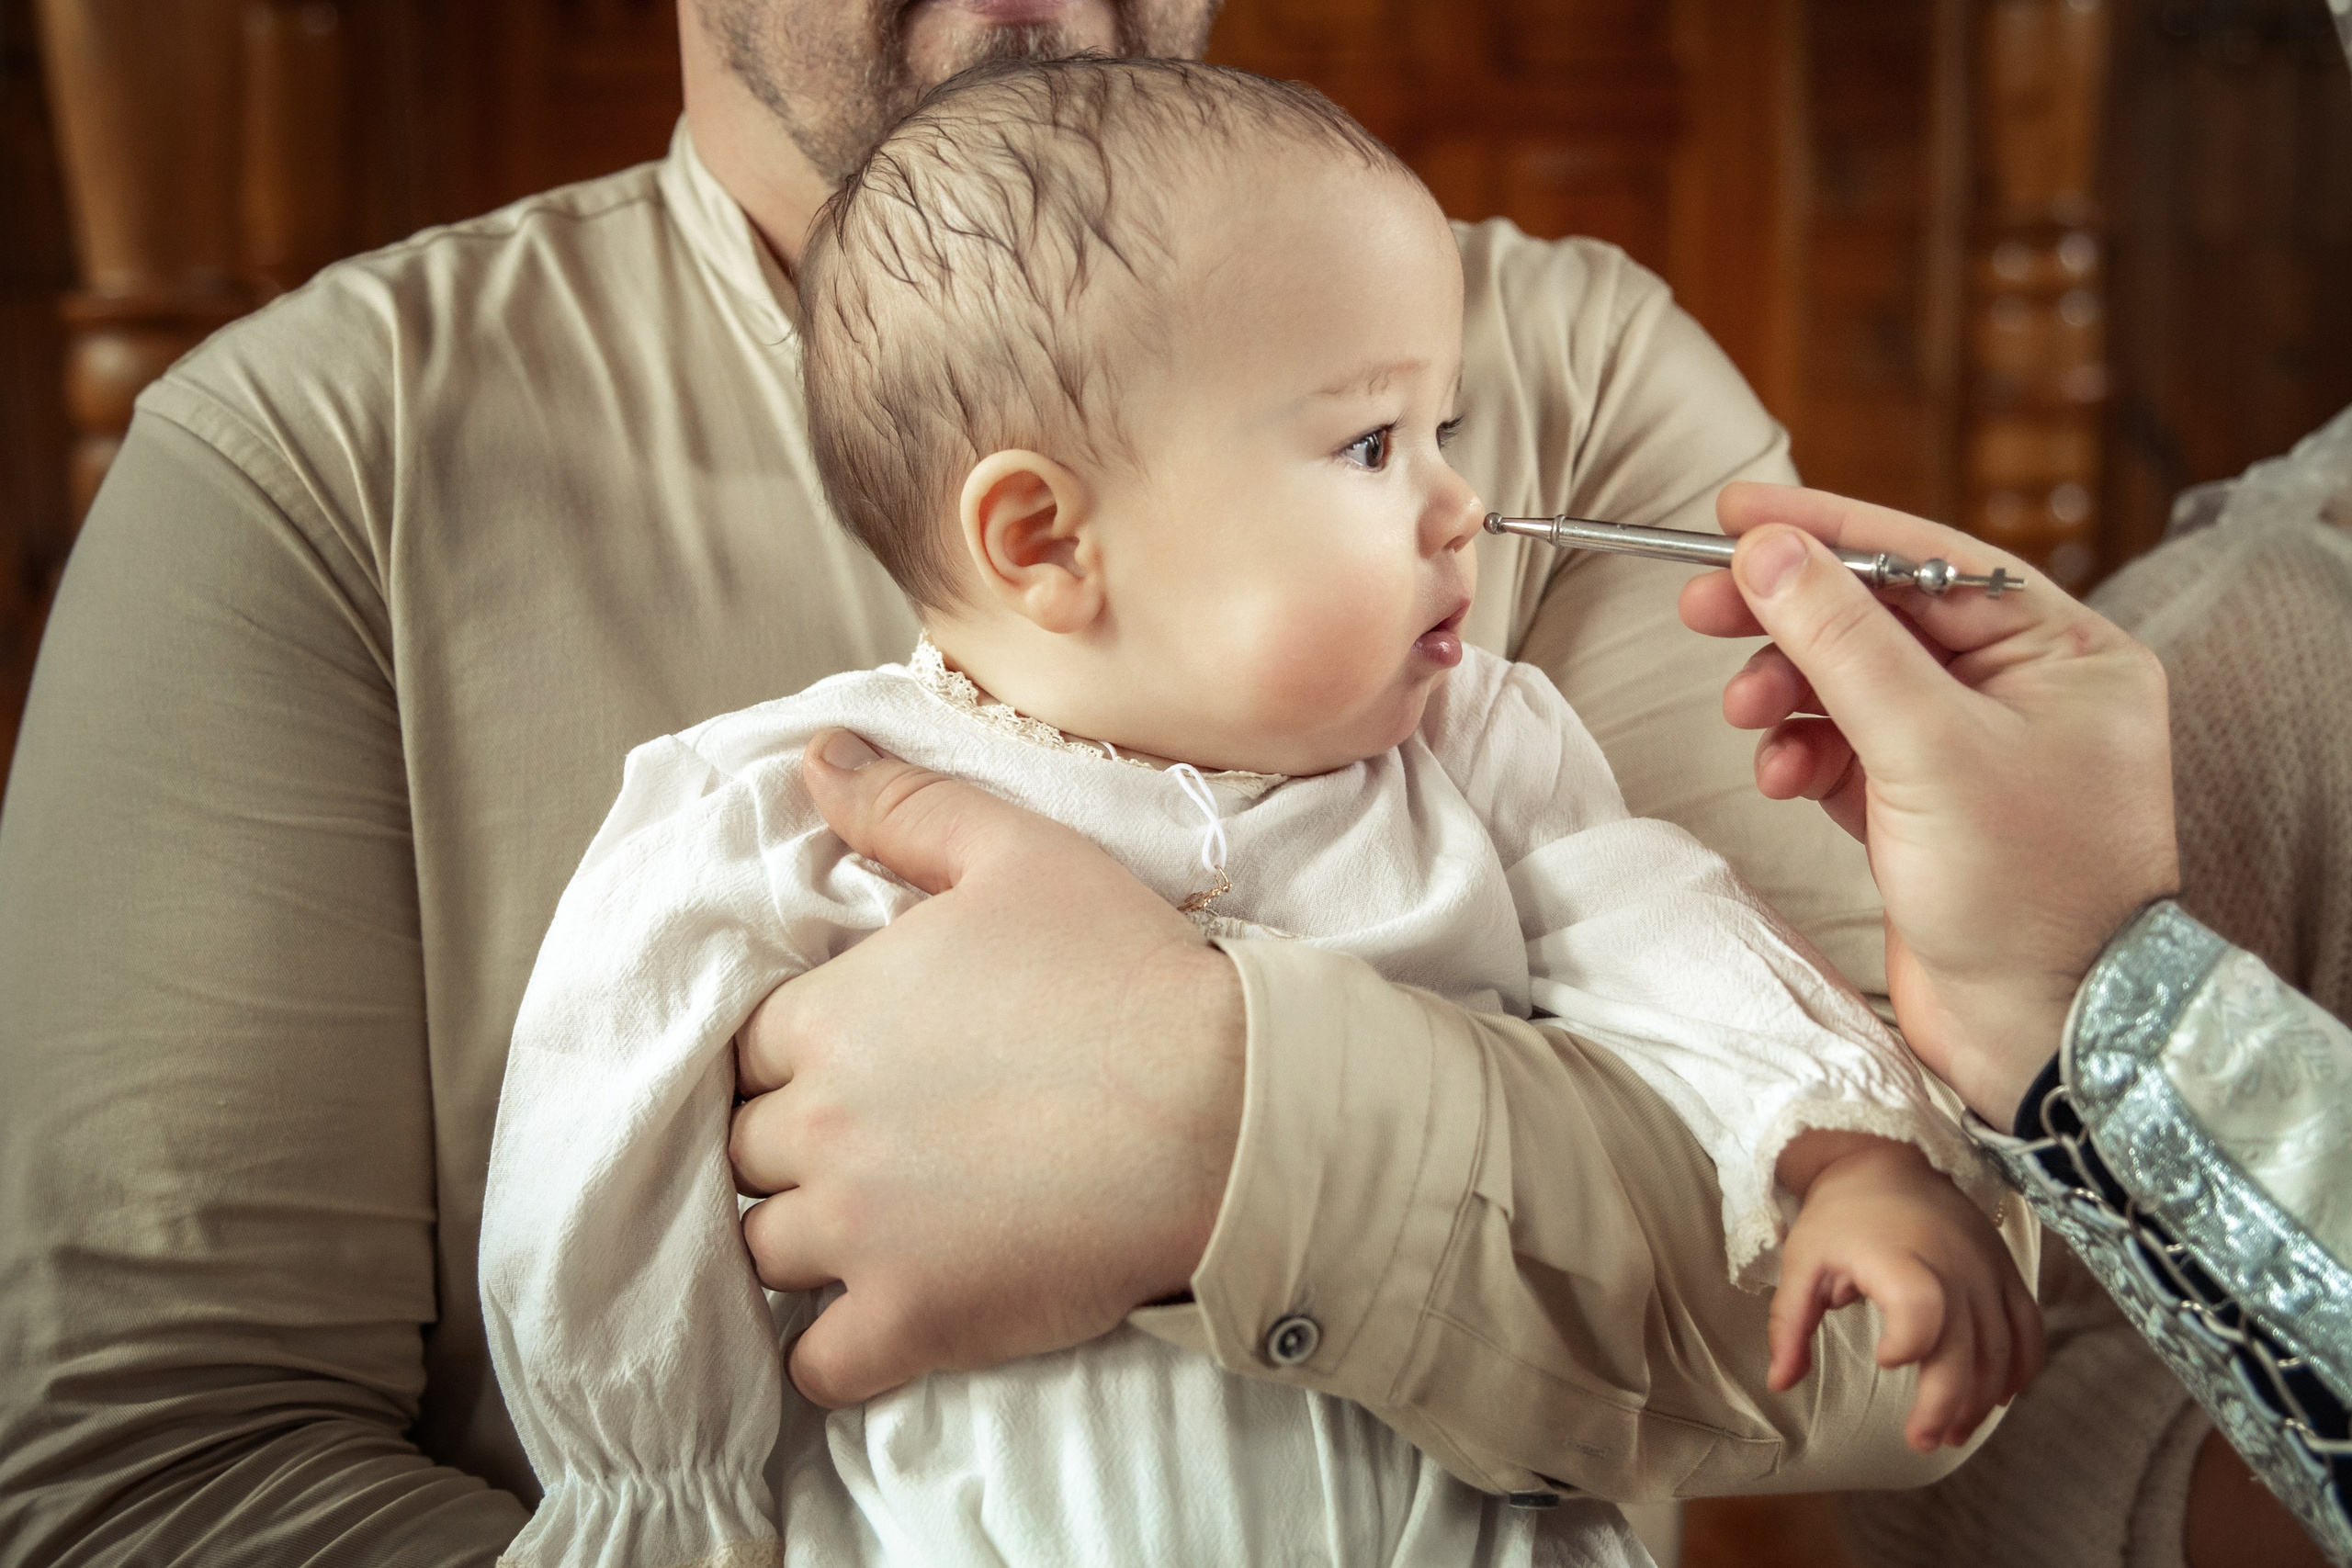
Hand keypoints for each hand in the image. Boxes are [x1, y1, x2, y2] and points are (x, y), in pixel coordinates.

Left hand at [730, 729, 1245, 1407]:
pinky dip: (828, 1353)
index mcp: (831, 1017)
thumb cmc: (1127, 973)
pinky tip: (869, 1326)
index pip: (744, 1051)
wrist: (1226, 1109)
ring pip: (763, 1252)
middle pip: (743, 1152)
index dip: (790, 1060)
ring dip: (800, 1244)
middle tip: (864, 1149)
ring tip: (862, 1234)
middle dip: (787, 1149)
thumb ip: (905, 808)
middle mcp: (823, 1126)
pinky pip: (814, 1364)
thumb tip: (815, 758)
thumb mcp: (1018, 857)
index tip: (846, 1069)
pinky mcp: (912, 1321)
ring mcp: (860, 1233)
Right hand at [1678, 483, 2179, 1122]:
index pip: (1929, 559)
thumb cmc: (2023, 895)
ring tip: (1741, 712)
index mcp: (2066, 652)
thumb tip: (1769, 551)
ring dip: (1785, 691)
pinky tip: (1780, 775)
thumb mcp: (1926, 749)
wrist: (2044, 1036)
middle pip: (1880, 617)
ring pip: (1851, 684)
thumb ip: (1842, 642)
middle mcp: (2026, 691)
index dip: (1828, 529)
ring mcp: (1972, 752)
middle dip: (1788, 616)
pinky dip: (1800, 752)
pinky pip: (1844, 749)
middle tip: (1697, 605)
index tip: (1736, 511)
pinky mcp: (1926, 808)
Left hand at [1767, 1134, 2043, 1451]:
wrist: (1887, 1159)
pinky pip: (2029, 1328)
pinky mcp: (2006, 1272)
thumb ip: (1790, 1325)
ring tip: (1952, 1432)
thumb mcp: (1802, 1262)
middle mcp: (1954, 1267)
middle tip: (1921, 1440)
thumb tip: (1779, 1383)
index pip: (1922, 1309)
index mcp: (1899, 1259)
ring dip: (1980, 1400)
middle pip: (1966, 1348)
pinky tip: (1997, 1398)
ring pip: (2000, 1349)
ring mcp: (1987, 1271)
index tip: (1886, 1360)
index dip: (1910, 1341)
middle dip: (1946, 1404)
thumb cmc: (1840, 1215)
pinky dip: (2020, 1367)